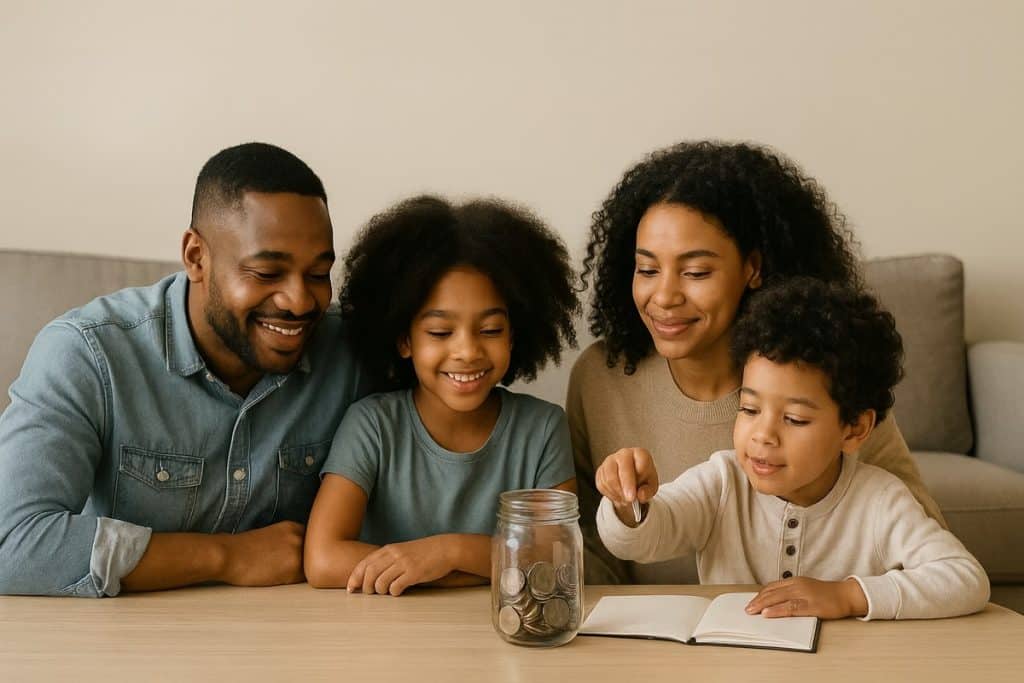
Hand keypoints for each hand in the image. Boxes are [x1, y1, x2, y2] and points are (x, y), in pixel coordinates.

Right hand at [218, 521, 305, 586]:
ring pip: (310, 568)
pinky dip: (293, 582)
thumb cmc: (242, 549)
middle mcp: (299, 536)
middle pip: (314, 555)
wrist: (227, 555)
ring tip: (280, 574)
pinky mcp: (293, 567)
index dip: (303, 554)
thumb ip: (288, 541)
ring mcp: (298, 550)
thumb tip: (300, 554)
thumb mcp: (270, 535)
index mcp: (292, 526)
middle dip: (306, 563)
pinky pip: (303, 579)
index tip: (290, 560)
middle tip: (285, 570)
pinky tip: (277, 579)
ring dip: (301, 574)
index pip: (311, 543)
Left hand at [347, 536, 452, 595]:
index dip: (354, 577)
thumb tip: (370, 575)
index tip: (351, 589)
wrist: (445, 549)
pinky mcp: (414, 573)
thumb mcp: (402, 551)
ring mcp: (404, 564)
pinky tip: (399, 592)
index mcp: (389, 549)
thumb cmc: (423, 553)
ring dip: (380, 591)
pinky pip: (396, 587)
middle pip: (369, 573)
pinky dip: (393, 593)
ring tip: (386, 592)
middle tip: (369, 594)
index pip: (364, 564)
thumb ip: (387, 560)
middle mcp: (394, 555)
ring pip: (380, 582)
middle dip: (365, 587)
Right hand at [595, 447, 658, 524]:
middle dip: (626, 485)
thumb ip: (648, 491)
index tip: (639, 490)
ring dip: (618, 492)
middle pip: (623, 467)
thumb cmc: (643, 480)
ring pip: (610, 477)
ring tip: (625, 499)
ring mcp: (610, 460)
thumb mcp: (651, 486)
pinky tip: (617, 495)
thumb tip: (640, 495)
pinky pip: (602, 483)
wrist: (631, 479)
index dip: (640, 477)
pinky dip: (609, 494)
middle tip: (630, 499)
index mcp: (640, 454)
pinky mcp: (600, 469)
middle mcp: (624, 454)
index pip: (641, 461)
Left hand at [745, 577, 867, 619]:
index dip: (759, 595)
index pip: (772, 587)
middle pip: (772, 592)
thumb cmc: (826, 594)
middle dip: (757, 601)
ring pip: (778, 598)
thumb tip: (775, 603)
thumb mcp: (806, 589)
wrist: (846, 595)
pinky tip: (767, 614)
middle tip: (747, 609)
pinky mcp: (811, 605)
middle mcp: (797, 585)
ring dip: (762, 605)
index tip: (750, 602)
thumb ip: (792, 594)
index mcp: (795, 581)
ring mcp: (804, 594)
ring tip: (752, 611)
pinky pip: (790, 608)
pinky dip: (777, 610)